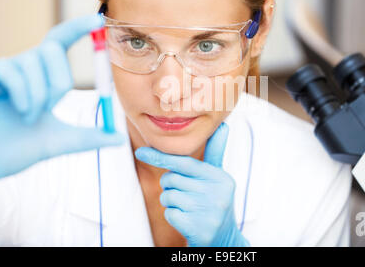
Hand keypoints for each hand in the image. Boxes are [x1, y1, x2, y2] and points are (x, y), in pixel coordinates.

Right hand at [0, 15, 123, 182]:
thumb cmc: (13, 148)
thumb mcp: (58, 142)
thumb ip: (88, 138)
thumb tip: (119, 138)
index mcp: (42, 75)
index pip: (62, 40)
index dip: (79, 27)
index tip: (98, 20)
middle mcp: (24, 66)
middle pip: (53, 47)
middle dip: (60, 80)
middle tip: (51, 107)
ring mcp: (4, 69)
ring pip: (35, 61)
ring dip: (40, 95)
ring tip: (29, 117)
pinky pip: (11, 71)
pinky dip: (23, 95)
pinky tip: (19, 111)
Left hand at [135, 123, 249, 246]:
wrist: (224, 239)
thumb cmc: (214, 202)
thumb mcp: (218, 178)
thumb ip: (216, 152)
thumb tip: (224, 125)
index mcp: (220, 177)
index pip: (185, 162)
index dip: (161, 157)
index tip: (140, 152)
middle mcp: (217, 193)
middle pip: (172, 179)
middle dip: (170, 186)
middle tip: (185, 195)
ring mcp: (209, 211)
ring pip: (168, 196)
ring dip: (171, 202)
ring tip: (188, 208)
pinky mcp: (199, 228)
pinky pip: (169, 213)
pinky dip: (173, 216)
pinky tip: (187, 220)